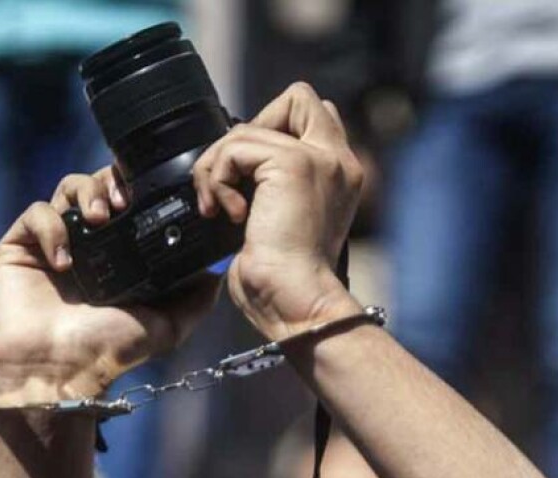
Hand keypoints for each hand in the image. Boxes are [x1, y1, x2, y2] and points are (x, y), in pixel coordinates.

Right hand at [0, 167, 219, 406]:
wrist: (60, 370)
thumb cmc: (110, 351)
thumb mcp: (167, 325)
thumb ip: (194, 299)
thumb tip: (217, 273)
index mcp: (118, 254)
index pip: (128, 201)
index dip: (137, 188)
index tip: (149, 194)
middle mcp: (86, 243)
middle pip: (98, 184)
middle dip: (111, 182)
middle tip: (123, 203)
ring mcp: (52, 243)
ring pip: (66, 189)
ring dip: (85, 194)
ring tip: (97, 219)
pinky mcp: (18, 248)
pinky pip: (34, 214)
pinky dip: (51, 227)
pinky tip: (64, 258)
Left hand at [193, 83, 364, 339]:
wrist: (295, 300)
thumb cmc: (284, 278)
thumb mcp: (280, 219)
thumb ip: (274, 183)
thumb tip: (236, 159)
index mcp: (339, 172)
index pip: (314, 114)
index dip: (274, 129)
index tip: (252, 176)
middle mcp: (337, 159)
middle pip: (296, 97)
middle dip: (251, 132)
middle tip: (237, 179)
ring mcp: (317, 158)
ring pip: (249, 127)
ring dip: (219, 166)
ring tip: (222, 207)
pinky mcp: (292, 164)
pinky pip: (235, 146)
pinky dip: (217, 178)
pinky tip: (229, 214)